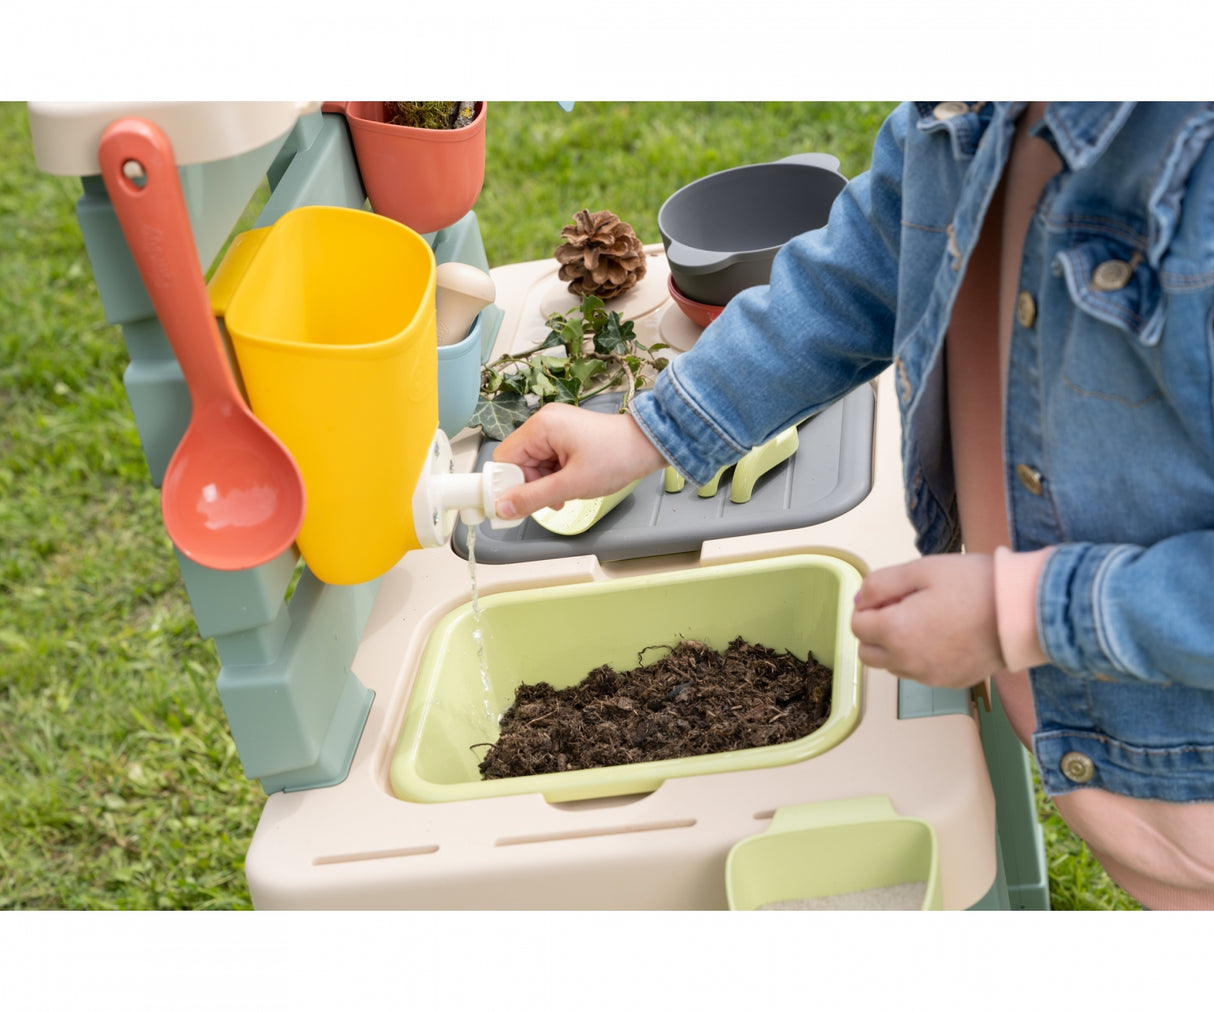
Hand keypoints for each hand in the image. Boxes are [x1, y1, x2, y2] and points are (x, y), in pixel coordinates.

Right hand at [491, 402, 666, 518]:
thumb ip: (533, 498)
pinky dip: (556, 477)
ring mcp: (556, 428)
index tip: (511, 505)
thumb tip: (503, 507)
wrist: (648, 446)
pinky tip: (572, 483)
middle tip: (551, 500)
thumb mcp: (572, 484)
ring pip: (534, 465)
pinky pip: (548, 461)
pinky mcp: (566, 436)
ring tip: (568, 490)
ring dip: (546, 484)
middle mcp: (545, 423)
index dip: (506, 484)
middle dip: (532, 486)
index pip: (504, 458)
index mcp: (541, 427)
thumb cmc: (618, 456)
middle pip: (518, 462)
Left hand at [850, 555, 1006, 688]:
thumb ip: (881, 584)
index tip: (892, 594)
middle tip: (904, 607)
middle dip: (876, 630)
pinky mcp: (952, 682)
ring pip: (894, 665)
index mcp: (896, 632)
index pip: (857, 626)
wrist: (1025, 611)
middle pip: (868, 652)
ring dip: (897, 646)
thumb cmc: (975, 585)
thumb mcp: (921, 569)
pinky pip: (921, 673)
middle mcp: (908, 662)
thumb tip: (860, 600)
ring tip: (928, 619)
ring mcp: (930, 676)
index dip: (869, 606)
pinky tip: (945, 635)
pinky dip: (921, 657)